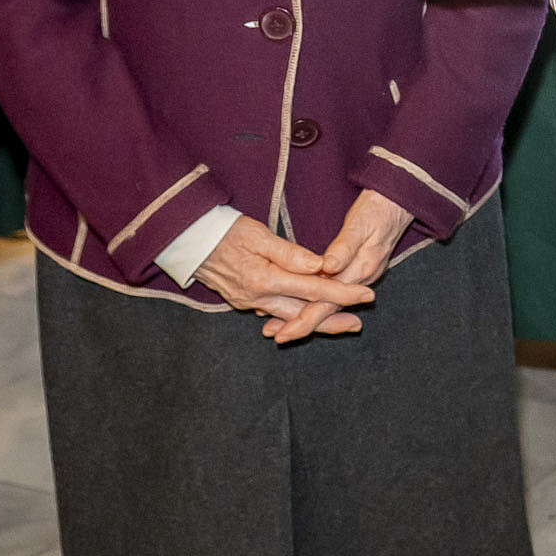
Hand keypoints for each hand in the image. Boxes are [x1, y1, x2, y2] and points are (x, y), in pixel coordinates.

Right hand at [194, 214, 375, 338]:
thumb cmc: (225, 231)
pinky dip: (294, 316)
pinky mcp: (243, 302)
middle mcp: (257, 297)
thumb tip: (319, 264)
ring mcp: (249, 303)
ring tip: (341, 324)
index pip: (313, 288)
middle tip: (358, 324)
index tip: (366, 296)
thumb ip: (289, 253)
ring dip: (315, 321)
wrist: (189, 241)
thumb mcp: (258, 234)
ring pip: (290, 317)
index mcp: (264, 279)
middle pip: (303, 313)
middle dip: (332, 319)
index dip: (342, 293)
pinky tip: (307, 316)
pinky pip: (275, 313)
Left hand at [256, 189, 417, 343]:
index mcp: (361, 268)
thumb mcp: (360, 224)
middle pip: (327, 309)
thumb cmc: (377, 209)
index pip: (329, 301)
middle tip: (275, 335)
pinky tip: (296, 305)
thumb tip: (328, 266)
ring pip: (328, 304)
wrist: (396, 203)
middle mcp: (360, 278)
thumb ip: (344, 246)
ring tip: (278, 327)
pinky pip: (331, 293)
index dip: (305, 318)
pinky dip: (312, 302)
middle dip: (301, 324)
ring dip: (304, 316)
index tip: (285, 330)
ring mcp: (358, 275)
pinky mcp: (354, 270)